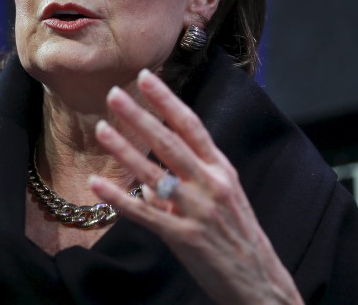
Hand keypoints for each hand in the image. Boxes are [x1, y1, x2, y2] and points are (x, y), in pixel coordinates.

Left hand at [89, 69, 302, 304]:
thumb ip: (193, 176)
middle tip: (114, 94)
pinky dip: (119, 198)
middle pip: (170, 143)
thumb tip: (158, 168)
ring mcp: (196, 210)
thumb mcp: (224, 196)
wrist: (259, 281)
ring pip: (154, 173)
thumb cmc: (238, 235)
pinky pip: (144, 213)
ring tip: (101, 129)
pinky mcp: (183, 236)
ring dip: (125, 149)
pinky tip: (98, 184)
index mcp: (221, 169)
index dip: (167, 100)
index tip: (146, 77)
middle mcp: (210, 184)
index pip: (192, 125)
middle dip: (141, 116)